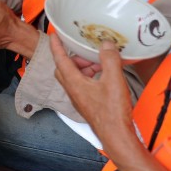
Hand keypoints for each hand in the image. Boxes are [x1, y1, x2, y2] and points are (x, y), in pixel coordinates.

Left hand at [50, 34, 136, 152]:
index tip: (54, 35)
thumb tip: (105, 44)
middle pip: (65, 68)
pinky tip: (104, 76)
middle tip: (86, 51)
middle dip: (74, 57)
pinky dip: (90, 76)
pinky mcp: (86, 104)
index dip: (56, 46)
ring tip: (100, 63)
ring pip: (74, 77)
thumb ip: (109, 60)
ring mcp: (78, 98)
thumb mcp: (113, 80)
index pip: (60, 59)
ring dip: (84, 67)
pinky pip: (83, 85)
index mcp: (74, 83)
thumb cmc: (112, 111)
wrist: (116, 135)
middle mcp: (72, 90)